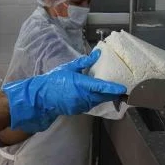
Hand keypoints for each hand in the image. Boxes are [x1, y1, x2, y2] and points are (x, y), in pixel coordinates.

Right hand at [2, 50, 125, 132]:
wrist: (41, 97)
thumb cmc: (54, 80)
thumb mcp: (69, 68)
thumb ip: (84, 62)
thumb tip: (97, 54)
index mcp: (81, 84)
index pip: (101, 87)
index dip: (113, 88)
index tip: (123, 89)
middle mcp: (83, 96)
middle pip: (103, 96)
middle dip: (112, 94)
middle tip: (121, 90)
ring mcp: (80, 105)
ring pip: (97, 101)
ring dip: (104, 97)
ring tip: (111, 91)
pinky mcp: (78, 109)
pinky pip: (90, 104)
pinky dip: (95, 100)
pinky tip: (96, 95)